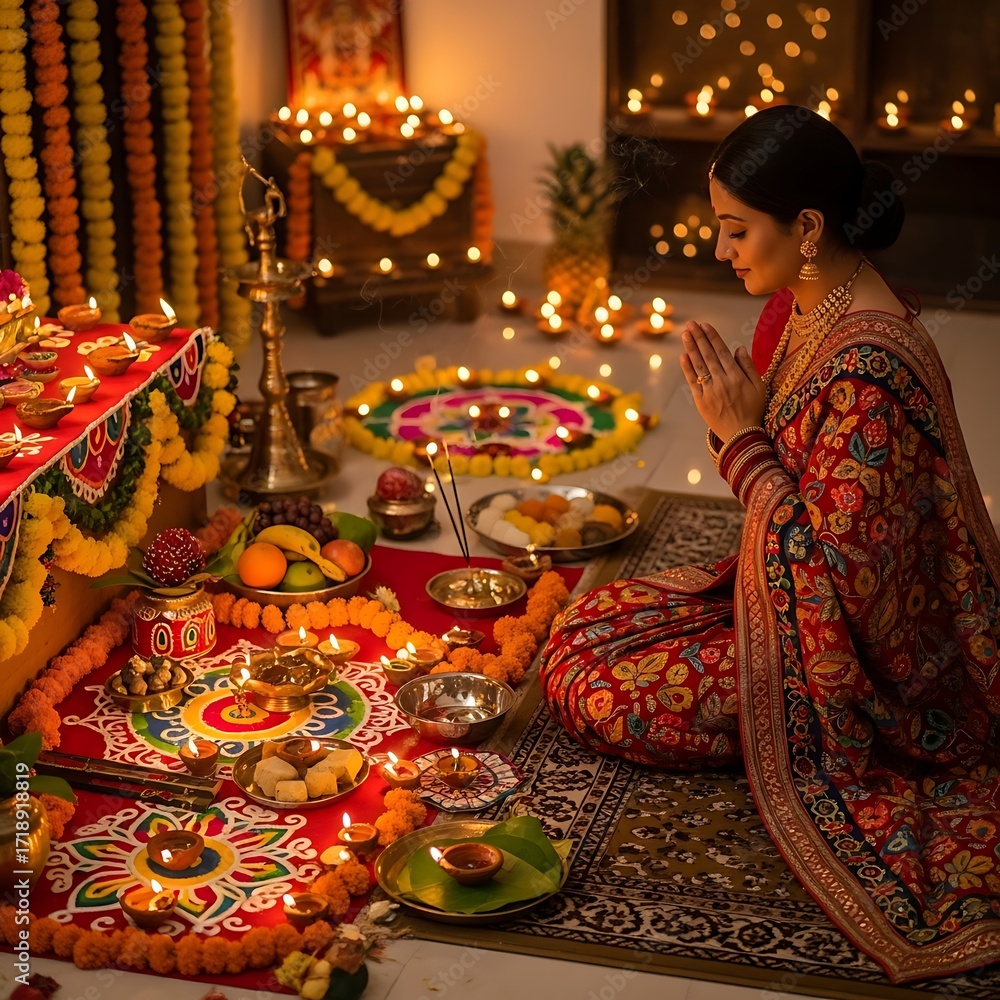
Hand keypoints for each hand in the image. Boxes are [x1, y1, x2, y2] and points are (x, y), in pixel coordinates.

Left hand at [679, 321, 765, 440]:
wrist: (741, 435)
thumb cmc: (753, 409)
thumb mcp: (759, 387)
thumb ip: (749, 366)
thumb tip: (738, 348)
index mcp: (737, 377)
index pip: (722, 352)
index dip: (712, 337)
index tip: (705, 325)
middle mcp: (722, 382)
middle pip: (708, 355)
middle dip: (699, 338)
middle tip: (690, 324)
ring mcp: (710, 391)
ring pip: (699, 366)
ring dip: (691, 348)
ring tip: (685, 334)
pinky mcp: (701, 401)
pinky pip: (693, 382)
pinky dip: (687, 369)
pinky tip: (683, 356)